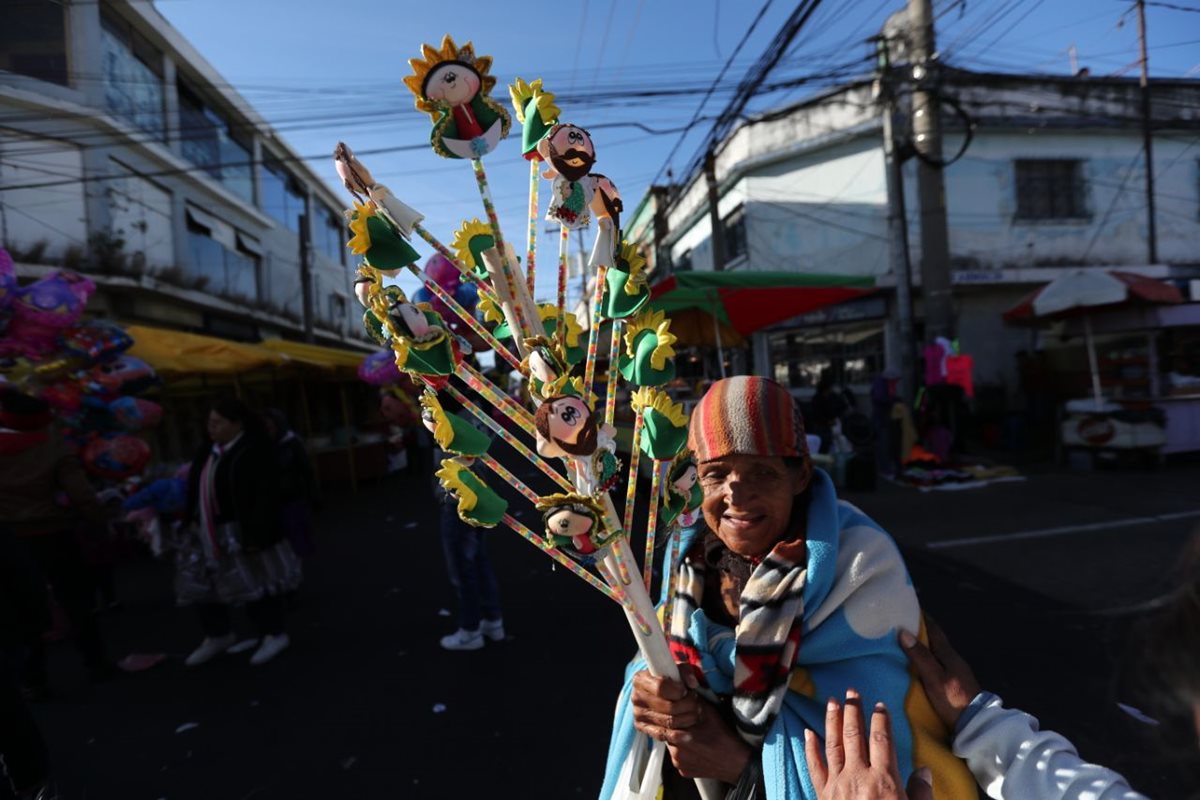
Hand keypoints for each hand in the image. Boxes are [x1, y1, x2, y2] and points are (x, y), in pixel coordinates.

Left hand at [631, 664, 749, 783]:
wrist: (736, 762)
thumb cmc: (723, 736)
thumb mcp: (709, 713)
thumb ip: (692, 702)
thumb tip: (683, 691)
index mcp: (678, 737)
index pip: (665, 724)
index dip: (671, 717)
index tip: (677, 715)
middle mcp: (676, 753)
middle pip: (668, 736)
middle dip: (676, 729)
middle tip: (688, 727)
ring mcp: (680, 765)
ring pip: (674, 748)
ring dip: (680, 742)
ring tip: (694, 739)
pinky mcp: (684, 772)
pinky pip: (680, 760)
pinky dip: (685, 755)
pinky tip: (697, 751)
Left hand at [805, 690, 933, 799]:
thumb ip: (920, 794)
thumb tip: (923, 770)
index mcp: (883, 781)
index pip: (881, 740)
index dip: (881, 720)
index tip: (880, 705)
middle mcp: (858, 777)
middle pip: (855, 736)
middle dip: (854, 712)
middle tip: (851, 691)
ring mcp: (837, 786)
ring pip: (832, 746)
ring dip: (832, 722)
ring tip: (832, 702)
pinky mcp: (823, 796)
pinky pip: (814, 768)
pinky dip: (810, 749)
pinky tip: (808, 733)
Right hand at [899, 619, 980, 729]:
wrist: (976, 724)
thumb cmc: (953, 699)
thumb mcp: (934, 678)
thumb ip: (920, 656)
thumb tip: (903, 632)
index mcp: (948, 654)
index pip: (934, 629)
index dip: (921, 617)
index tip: (907, 607)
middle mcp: (952, 659)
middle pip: (934, 639)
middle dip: (918, 630)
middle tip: (899, 624)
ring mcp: (954, 671)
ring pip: (935, 652)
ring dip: (921, 645)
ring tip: (903, 643)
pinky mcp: (953, 683)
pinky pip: (936, 663)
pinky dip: (924, 659)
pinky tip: (916, 665)